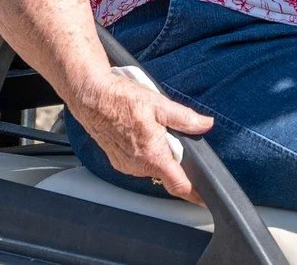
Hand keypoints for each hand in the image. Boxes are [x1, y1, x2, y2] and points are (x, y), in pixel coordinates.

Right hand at [70, 66, 215, 203]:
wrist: (91, 97)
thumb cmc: (119, 100)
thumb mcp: (159, 104)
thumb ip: (185, 118)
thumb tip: (205, 124)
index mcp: (153, 156)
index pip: (179, 185)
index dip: (194, 194)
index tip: (204, 199)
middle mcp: (139, 166)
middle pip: (167, 171)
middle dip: (173, 156)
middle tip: (169, 132)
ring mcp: (127, 166)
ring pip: (152, 165)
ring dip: (158, 152)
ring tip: (150, 127)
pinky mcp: (118, 161)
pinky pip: (139, 162)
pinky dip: (144, 151)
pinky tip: (139, 131)